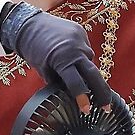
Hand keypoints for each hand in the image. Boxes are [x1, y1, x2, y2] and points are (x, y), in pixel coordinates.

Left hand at [0, 1, 118, 108]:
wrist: (29, 23)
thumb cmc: (32, 49)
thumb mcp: (43, 69)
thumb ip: (57, 81)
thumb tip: (69, 92)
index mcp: (63, 60)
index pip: (77, 84)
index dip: (83, 99)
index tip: (87, 110)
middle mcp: (76, 49)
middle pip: (94, 75)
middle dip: (102, 92)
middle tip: (106, 106)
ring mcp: (81, 39)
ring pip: (89, 61)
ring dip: (86, 70)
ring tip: (76, 72)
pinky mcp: (81, 32)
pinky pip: (86, 49)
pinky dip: (81, 56)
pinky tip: (72, 56)